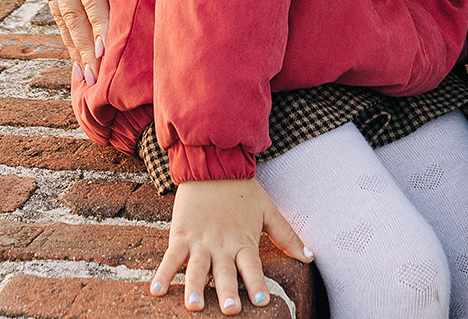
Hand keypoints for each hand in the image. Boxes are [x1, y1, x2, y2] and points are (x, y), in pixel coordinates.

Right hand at [34, 0, 141, 85]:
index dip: (99, 24)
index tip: (108, 52)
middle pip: (71, 12)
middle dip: (84, 46)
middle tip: (96, 78)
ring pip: (60, 13)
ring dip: (72, 44)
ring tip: (83, 76)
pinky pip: (54, 4)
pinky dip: (64, 29)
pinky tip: (73, 49)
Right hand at [151, 178, 310, 312]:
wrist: (213, 163)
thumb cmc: (243, 190)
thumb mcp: (268, 210)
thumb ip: (288, 236)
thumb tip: (311, 258)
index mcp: (243, 241)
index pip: (252, 266)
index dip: (256, 282)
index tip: (261, 300)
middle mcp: (222, 244)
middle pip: (224, 272)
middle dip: (227, 292)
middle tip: (230, 310)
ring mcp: (199, 240)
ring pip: (197, 268)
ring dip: (194, 287)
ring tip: (194, 305)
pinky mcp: (181, 234)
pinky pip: (170, 257)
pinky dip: (162, 273)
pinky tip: (156, 291)